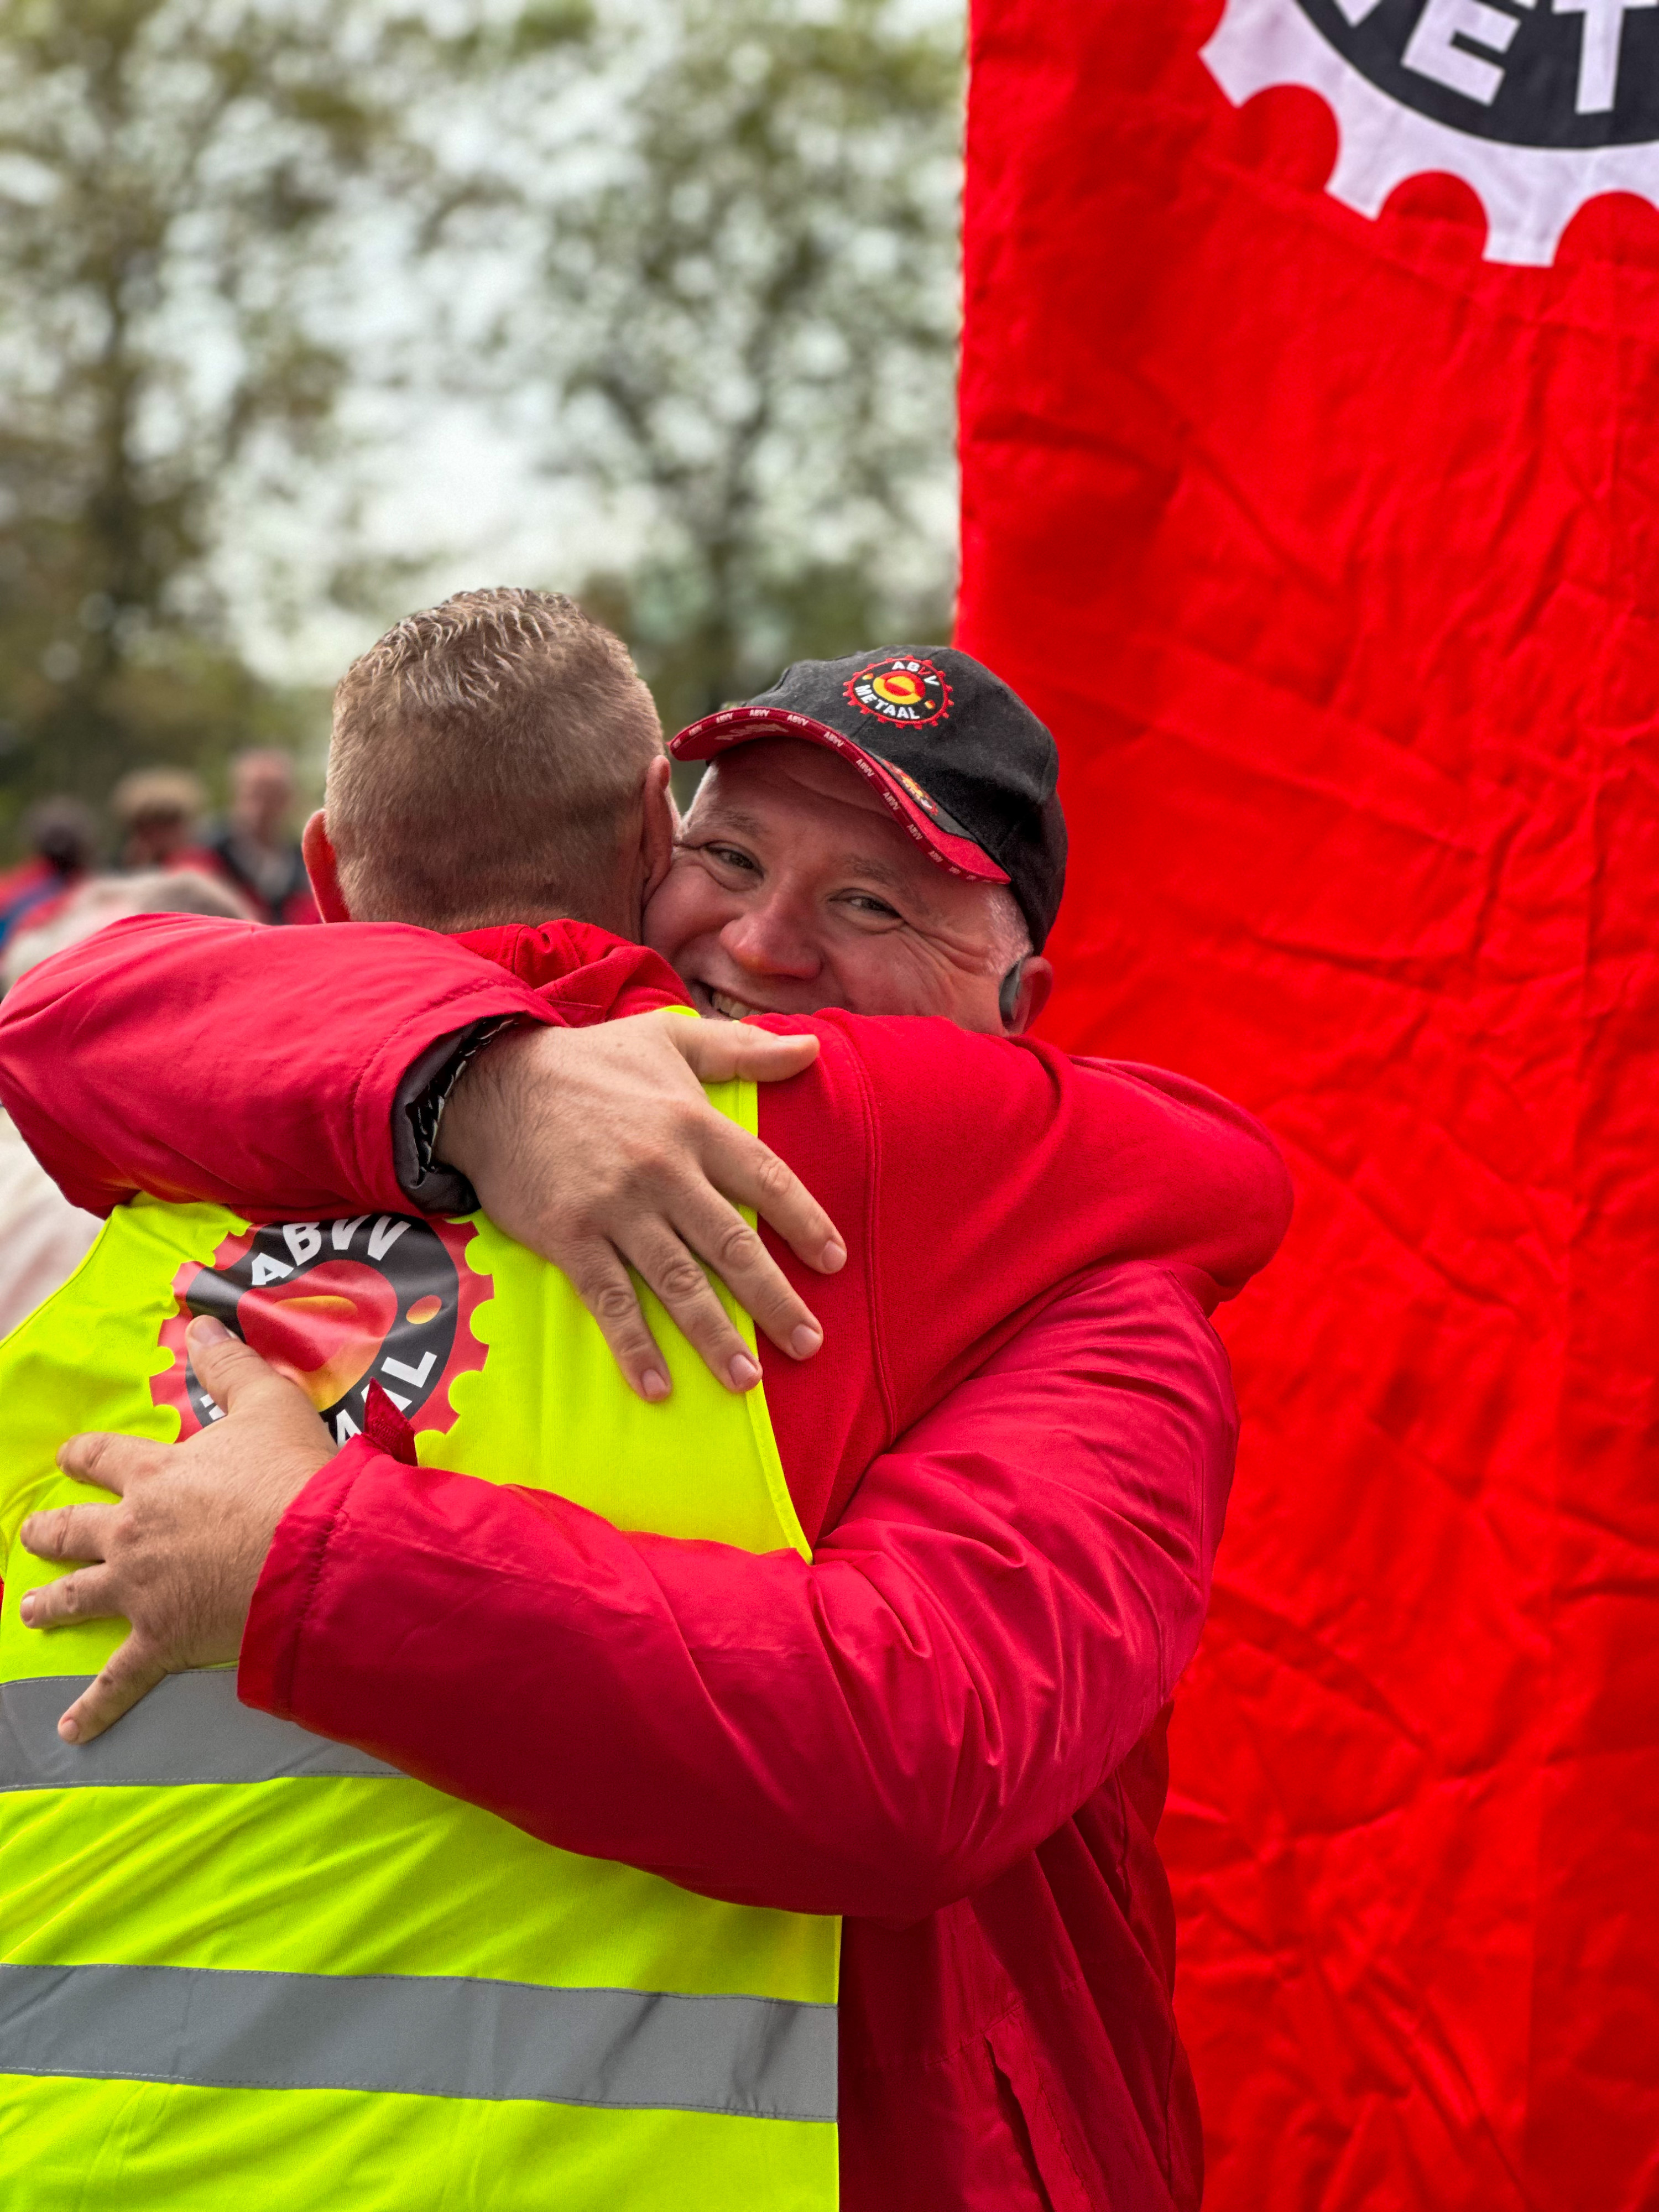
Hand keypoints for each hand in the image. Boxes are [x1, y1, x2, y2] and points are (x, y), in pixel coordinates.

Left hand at [18, 1316, 334, 1744]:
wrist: (309, 1553)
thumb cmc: (291, 1476)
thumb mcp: (268, 1404)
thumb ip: (230, 1366)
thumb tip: (202, 1324)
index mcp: (154, 1476)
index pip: (102, 1458)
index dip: (85, 1456)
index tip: (70, 1457)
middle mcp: (133, 1533)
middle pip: (75, 1530)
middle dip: (52, 1531)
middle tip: (33, 1533)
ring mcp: (140, 1591)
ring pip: (79, 1598)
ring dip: (52, 1603)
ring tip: (31, 1609)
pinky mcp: (160, 1641)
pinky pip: (118, 1682)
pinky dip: (93, 1709)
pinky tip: (71, 1731)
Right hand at [437, 1010, 845, 1400]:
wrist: (492, 1082)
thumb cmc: (590, 1062)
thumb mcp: (670, 1036)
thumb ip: (744, 1049)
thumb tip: (812, 1046)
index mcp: (694, 1124)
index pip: (766, 1178)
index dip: (804, 1222)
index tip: (833, 1261)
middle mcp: (663, 1170)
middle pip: (732, 1243)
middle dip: (774, 1299)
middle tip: (808, 1343)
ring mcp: (616, 1208)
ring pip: (679, 1281)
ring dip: (715, 1335)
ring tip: (747, 1380)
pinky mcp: (570, 1237)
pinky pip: (610, 1300)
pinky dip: (634, 1346)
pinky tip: (657, 1387)